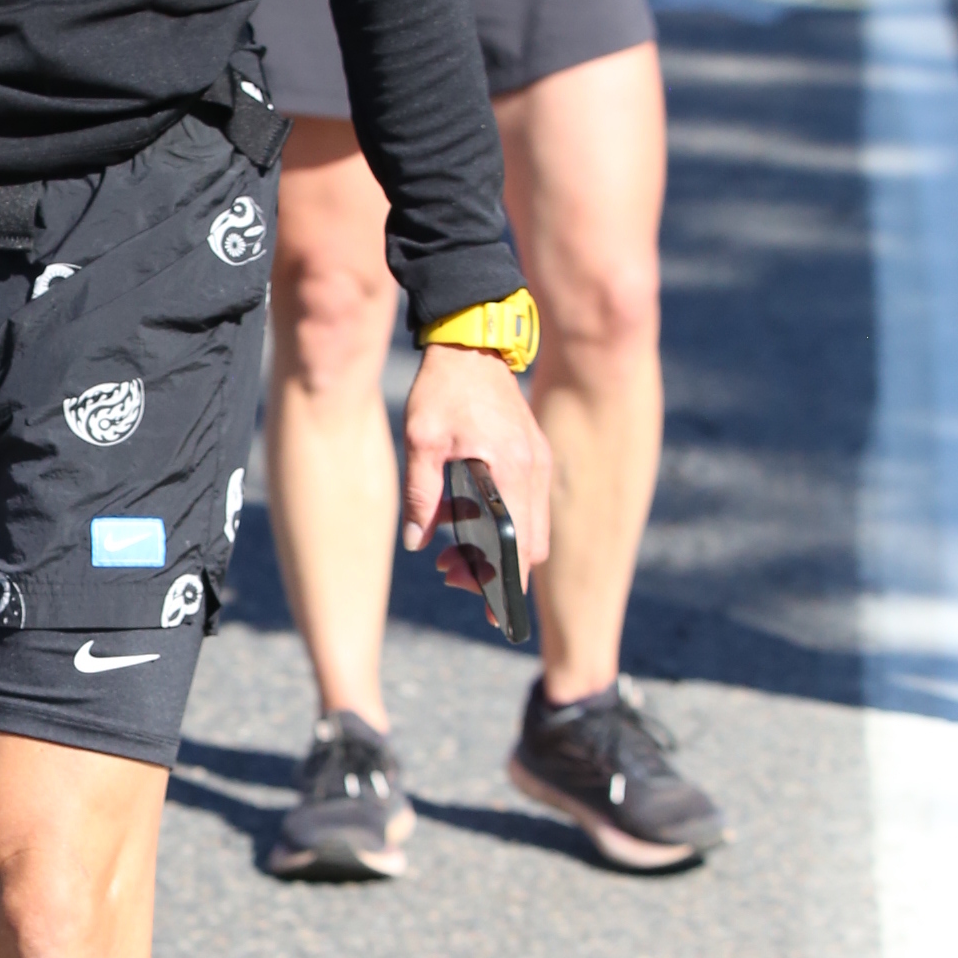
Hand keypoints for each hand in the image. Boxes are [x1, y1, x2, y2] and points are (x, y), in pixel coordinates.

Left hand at [401, 340, 551, 611]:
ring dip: (499, 550)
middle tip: (450, 575)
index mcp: (511, 471)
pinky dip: (506, 525)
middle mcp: (535, 471)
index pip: (521, 546)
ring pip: (532, 529)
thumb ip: (421, 493)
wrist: (470, 345)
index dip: (509, 585)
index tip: (492, 613)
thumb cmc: (442, 390)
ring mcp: (539, 463)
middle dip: (495, 571)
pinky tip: (467, 524)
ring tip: (450, 556)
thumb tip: (418, 541)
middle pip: (530, 547)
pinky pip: (529, 506)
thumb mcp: (421, 440)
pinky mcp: (535, 455)